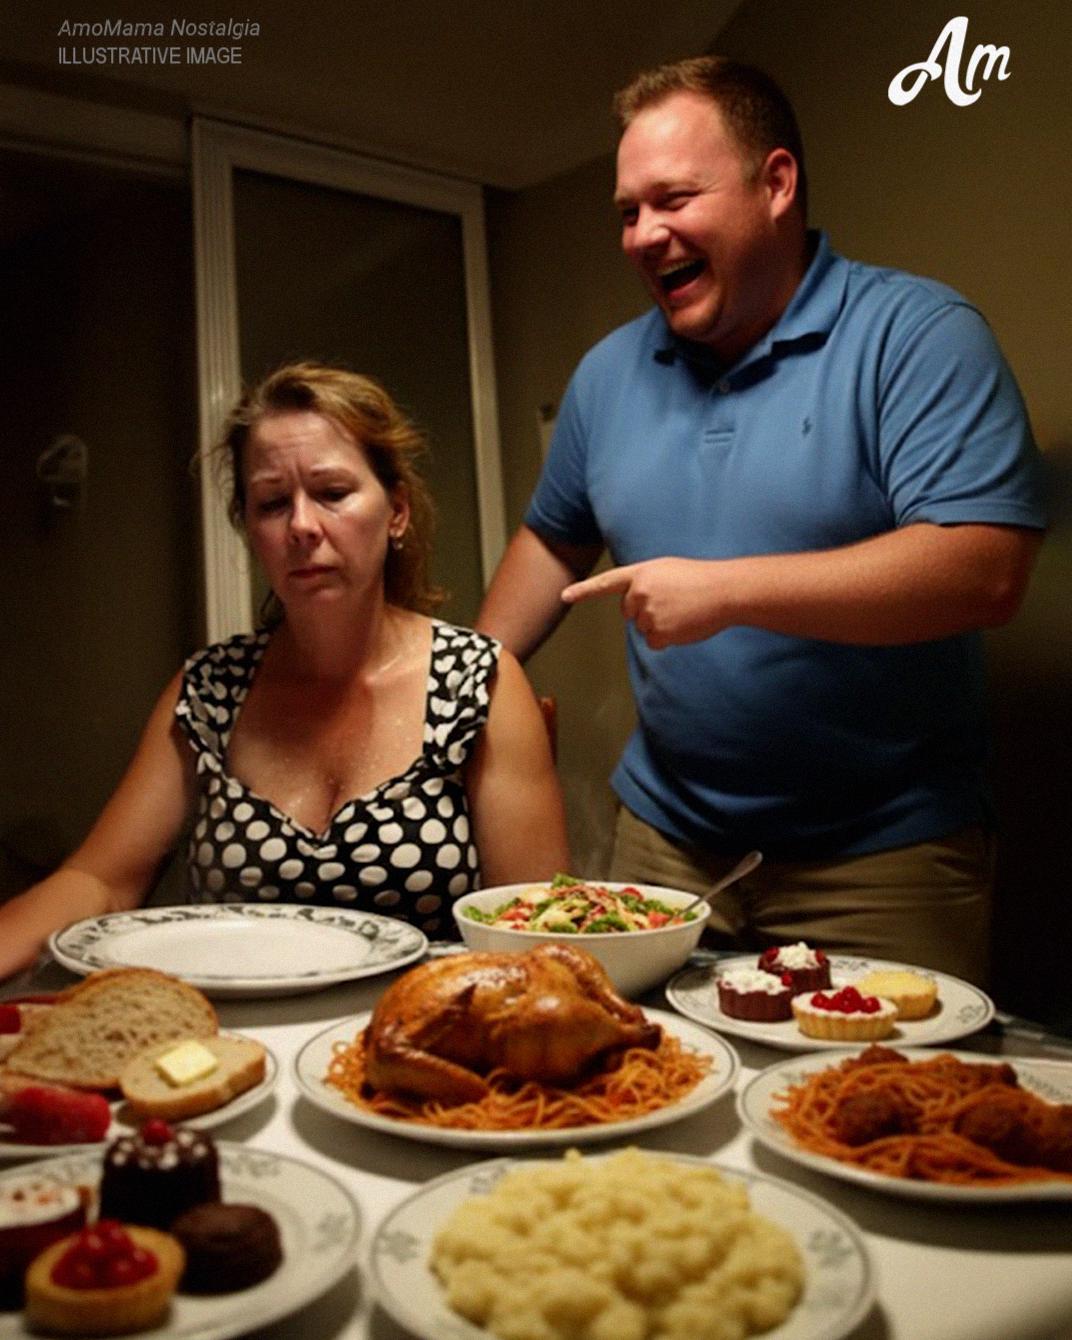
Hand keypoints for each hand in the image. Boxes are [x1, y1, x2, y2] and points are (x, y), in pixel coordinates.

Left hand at [561, 558, 729, 648]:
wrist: (724, 590)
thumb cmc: (701, 580)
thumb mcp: (668, 571)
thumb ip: (646, 584)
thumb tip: (636, 609)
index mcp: (641, 573)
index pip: (606, 583)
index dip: (584, 591)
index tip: (564, 597)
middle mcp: (639, 592)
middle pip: (629, 612)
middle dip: (645, 611)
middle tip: (674, 602)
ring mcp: (647, 613)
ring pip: (643, 628)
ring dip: (661, 624)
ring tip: (683, 611)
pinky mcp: (658, 632)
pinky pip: (654, 642)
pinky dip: (667, 639)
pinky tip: (683, 625)